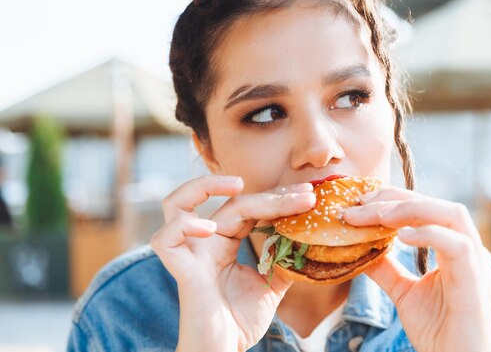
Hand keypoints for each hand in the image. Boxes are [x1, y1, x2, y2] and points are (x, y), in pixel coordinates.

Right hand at [150, 175, 315, 351]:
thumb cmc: (239, 323)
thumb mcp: (271, 287)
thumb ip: (283, 261)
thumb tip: (308, 241)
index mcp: (223, 242)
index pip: (249, 207)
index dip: (278, 198)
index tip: (309, 195)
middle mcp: (204, 242)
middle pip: (230, 202)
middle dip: (269, 194)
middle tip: (304, 194)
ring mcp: (190, 254)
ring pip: (176, 203)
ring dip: (202, 187)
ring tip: (237, 184)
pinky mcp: (180, 270)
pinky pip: (165, 239)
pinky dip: (184, 226)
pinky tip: (211, 227)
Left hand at [344, 187, 490, 351]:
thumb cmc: (438, 329)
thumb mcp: (404, 292)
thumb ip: (386, 269)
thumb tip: (360, 250)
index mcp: (452, 247)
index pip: (424, 208)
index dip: (392, 199)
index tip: (359, 201)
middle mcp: (466, 247)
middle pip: (435, 204)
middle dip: (396, 198)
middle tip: (361, 202)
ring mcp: (474, 261)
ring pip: (451, 214)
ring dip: (411, 209)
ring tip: (378, 215)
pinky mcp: (474, 278)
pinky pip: (457, 244)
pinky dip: (429, 234)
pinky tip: (401, 236)